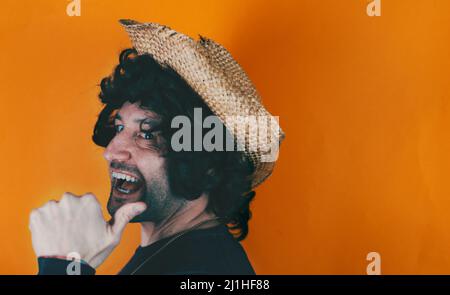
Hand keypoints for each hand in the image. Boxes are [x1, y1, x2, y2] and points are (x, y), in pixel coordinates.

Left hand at [29, 192, 145, 268]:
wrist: (65, 269)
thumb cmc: (91, 252)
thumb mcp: (113, 235)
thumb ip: (125, 215)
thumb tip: (142, 204)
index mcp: (89, 201)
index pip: (86, 201)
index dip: (87, 215)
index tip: (86, 228)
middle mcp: (70, 199)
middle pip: (71, 203)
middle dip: (71, 214)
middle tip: (74, 233)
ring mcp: (52, 207)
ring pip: (55, 208)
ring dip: (57, 219)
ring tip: (62, 235)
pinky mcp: (36, 215)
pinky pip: (40, 214)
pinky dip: (44, 223)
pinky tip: (51, 235)